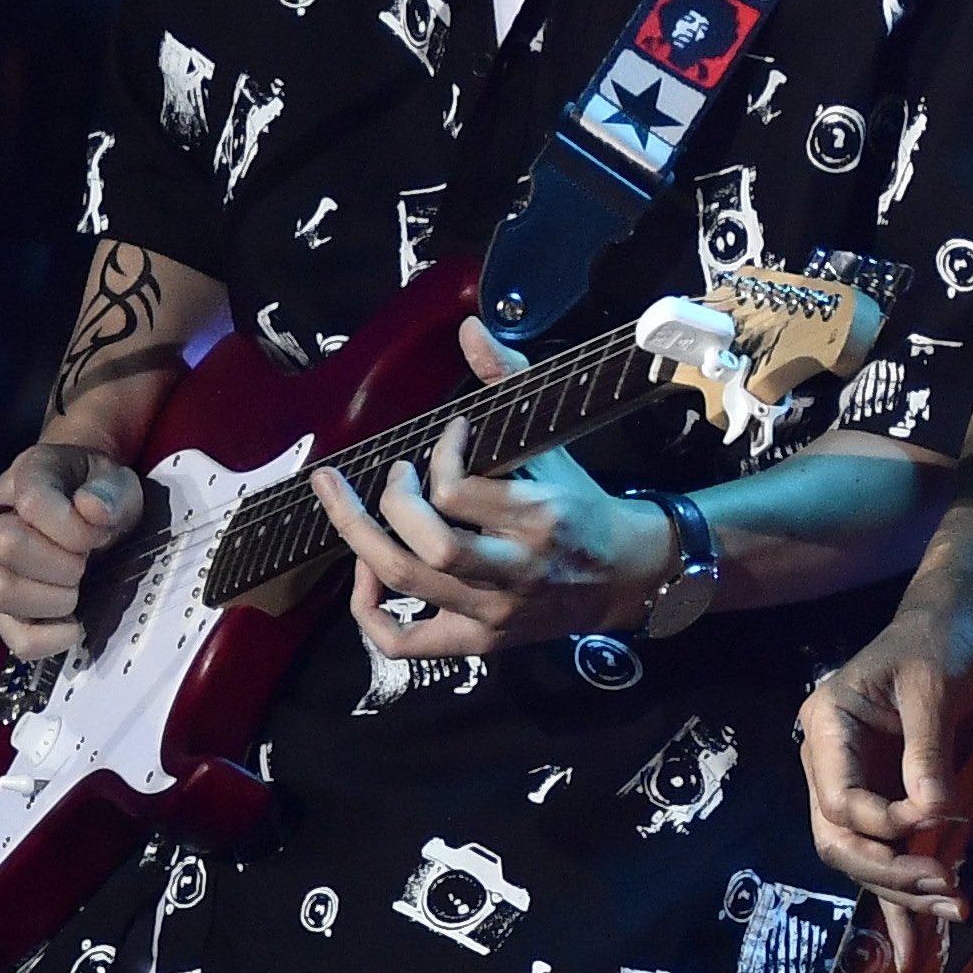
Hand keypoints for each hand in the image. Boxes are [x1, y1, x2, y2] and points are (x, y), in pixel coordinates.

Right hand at [0, 440, 152, 663]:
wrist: (92, 505)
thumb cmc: (101, 491)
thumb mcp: (115, 480)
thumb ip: (108, 491)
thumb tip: (92, 509)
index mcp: (24, 478)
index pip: (32, 503)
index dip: (75, 527)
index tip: (102, 532)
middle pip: (5, 546)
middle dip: (61, 562)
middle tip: (87, 561)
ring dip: (52, 599)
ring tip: (79, 589)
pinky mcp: (4, 606)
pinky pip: (13, 635)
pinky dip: (47, 639)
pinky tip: (74, 626)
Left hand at [308, 317, 671, 660]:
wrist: (624, 577)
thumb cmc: (583, 505)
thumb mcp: (554, 444)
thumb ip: (510, 382)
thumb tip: (470, 329)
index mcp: (540, 517)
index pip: (459, 489)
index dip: (440, 454)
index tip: (452, 435)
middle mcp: (516, 569)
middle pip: (426, 544)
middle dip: (387, 502)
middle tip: (393, 473)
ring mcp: (494, 611)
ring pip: (405, 583)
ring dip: (360, 540)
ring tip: (348, 506)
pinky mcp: (478, 641)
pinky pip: (404, 643)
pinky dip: (368, 613)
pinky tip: (365, 577)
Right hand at [802, 591, 972, 927]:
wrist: (949, 629)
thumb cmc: (936, 645)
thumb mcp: (933, 688)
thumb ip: (928, 750)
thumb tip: (934, 814)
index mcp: (825, 729)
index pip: (842, 802)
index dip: (888, 824)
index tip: (940, 818)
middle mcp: (827, 766)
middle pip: (840, 843)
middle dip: (890, 874)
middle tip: (947, 891)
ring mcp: (851, 788)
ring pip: (861, 861)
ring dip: (902, 896)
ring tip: (949, 923)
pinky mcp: (881, 804)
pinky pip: (883, 859)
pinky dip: (899, 902)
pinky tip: (911, 950)